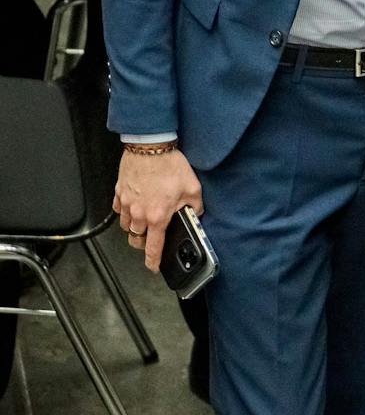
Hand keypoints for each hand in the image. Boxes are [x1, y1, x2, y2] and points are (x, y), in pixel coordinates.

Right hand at [113, 147, 203, 273]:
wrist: (150, 147)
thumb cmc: (171, 166)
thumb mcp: (193, 189)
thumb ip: (195, 207)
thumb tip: (195, 215)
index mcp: (158, 217)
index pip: (153, 247)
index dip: (152, 261)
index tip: (153, 267)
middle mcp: (139, 214)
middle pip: (136, 239)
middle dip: (143, 244)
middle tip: (152, 240)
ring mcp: (126, 203)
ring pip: (126, 226)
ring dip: (135, 228)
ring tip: (145, 221)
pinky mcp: (119, 192)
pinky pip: (119, 210)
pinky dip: (125, 212)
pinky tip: (135, 206)